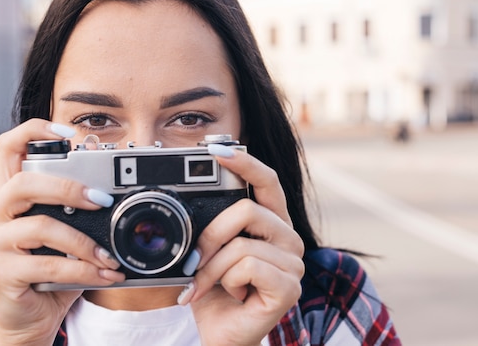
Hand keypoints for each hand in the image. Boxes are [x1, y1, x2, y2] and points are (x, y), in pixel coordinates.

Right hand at [0, 119, 124, 344]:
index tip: (71, 132)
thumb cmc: (53, 273)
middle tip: (102, 200)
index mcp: (11, 198)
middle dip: (69, 187)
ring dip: (84, 242)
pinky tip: (105, 275)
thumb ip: (79, 210)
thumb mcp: (70, 236)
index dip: (36, 131)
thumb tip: (108, 186)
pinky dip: (83, 270)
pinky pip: (47, 264)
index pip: (10, 148)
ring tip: (110, 256)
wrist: (31, 320)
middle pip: (24, 183)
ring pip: (40, 226)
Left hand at [181, 145, 304, 345]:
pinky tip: (230, 295)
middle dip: (210, 234)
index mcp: (271, 223)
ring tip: (206, 285)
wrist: (220, 335)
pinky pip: (247, 266)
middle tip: (194, 259)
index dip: (245, 162)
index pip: (267, 181)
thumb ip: (210, 225)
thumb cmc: (215, 292)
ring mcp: (292, 263)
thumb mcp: (208, 251)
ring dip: (211, 267)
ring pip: (242, 243)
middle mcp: (288, 238)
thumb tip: (186, 199)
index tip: (215, 150)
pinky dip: (225, 282)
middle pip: (248, 209)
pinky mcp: (289, 287)